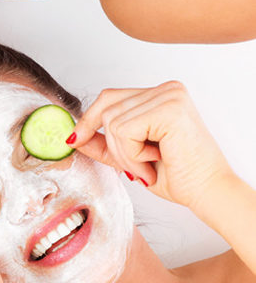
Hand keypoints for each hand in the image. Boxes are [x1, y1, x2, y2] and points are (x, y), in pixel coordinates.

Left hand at [68, 81, 233, 210]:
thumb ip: (103, 143)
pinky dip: (132, 154)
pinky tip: (154, 160)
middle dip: (111, 144)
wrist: (208, 194)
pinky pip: (124, 130)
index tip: (76, 139)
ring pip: (112, 122)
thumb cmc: (178, 176)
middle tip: (135, 168)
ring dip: (124, 154)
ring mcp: (169, 95)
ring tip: (149, 165)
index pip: (109, 97)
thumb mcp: (129, 156)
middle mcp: (166, 89)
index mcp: (159, 94)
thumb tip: (73, 136)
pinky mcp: (169, 109)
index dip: (88, 120)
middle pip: (106, 106)